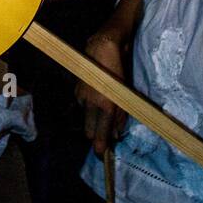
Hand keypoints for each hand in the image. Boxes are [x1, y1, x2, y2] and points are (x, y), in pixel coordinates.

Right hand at [76, 31, 128, 156]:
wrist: (104, 46)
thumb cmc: (120, 68)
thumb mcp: (125, 92)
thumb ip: (121, 114)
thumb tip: (117, 133)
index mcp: (105, 105)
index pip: (101, 133)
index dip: (100, 146)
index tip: (101, 156)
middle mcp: (91, 103)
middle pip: (88, 130)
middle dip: (94, 135)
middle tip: (102, 137)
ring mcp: (81, 96)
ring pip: (85, 117)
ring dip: (92, 120)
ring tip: (100, 114)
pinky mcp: (76, 89)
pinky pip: (82, 105)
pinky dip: (88, 107)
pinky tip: (95, 99)